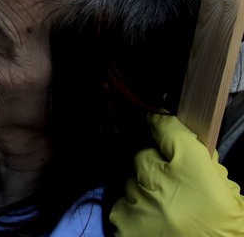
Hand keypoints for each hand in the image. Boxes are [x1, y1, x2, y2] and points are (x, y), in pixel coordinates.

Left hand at [110, 113, 243, 235]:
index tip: (156, 122)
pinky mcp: (122, 220)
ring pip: (131, 179)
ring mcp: (137, 200)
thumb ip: (206, 166)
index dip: (160, 123)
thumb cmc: (224, 230)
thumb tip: (184, 146)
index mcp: (191, 168)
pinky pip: (122, 202)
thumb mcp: (227, 194)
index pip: (167, 128)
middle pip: (143, 155)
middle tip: (170, 184)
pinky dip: (134, 209)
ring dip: (144, 189)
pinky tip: (152, 222)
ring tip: (164, 209)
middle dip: (154, 165)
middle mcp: (158, 179)